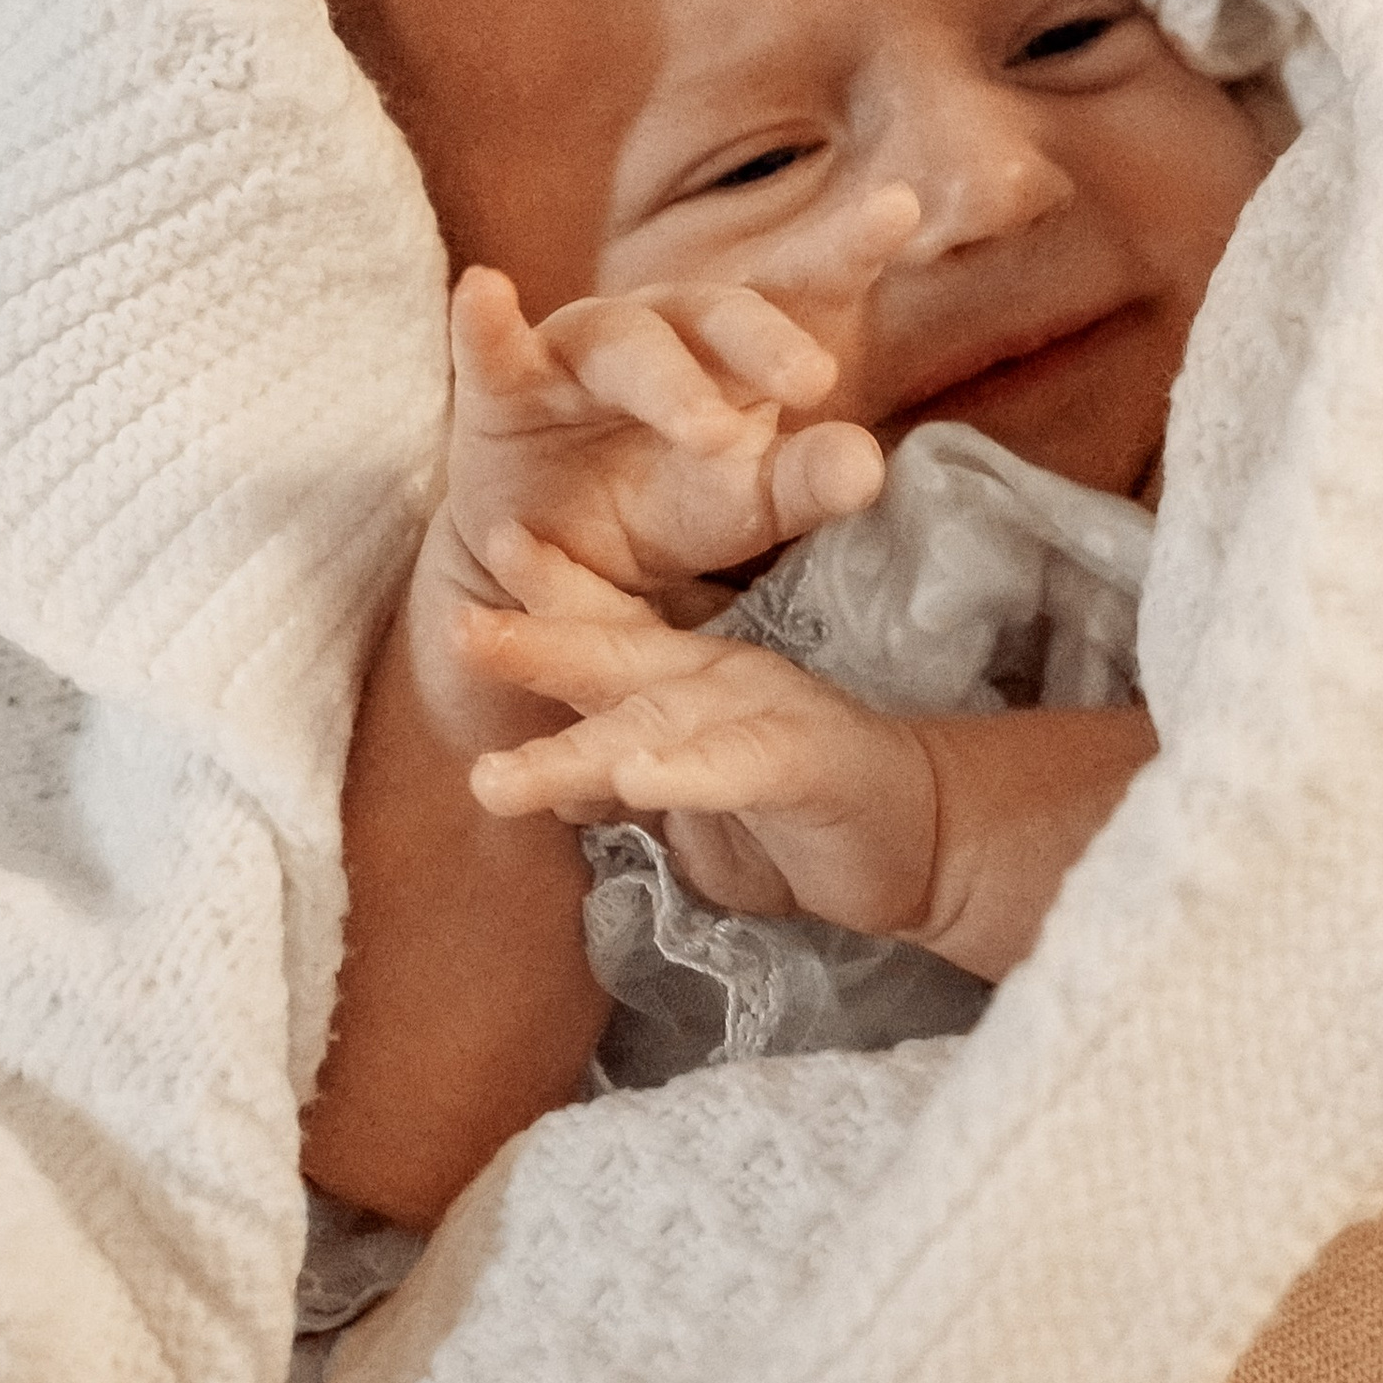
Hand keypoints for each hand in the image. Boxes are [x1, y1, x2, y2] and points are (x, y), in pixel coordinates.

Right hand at [439, 208, 911, 609]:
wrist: (550, 563)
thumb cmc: (666, 507)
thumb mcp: (744, 507)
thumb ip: (803, 484)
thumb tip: (870, 462)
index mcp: (734, 349)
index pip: (800, 289)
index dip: (847, 246)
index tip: (902, 207)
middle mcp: (661, 329)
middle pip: (715, 311)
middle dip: (762, 339)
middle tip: (813, 382)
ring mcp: (577, 352)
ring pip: (623, 343)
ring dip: (666, 381)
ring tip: (710, 430)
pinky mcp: (501, 388)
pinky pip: (490, 349)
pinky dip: (483, 320)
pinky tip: (483, 289)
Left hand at [466, 533, 1154, 978]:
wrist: (924, 838)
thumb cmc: (794, 810)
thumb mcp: (691, 792)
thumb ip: (626, 774)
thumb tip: (549, 781)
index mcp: (686, 674)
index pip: (605, 627)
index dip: (547, 591)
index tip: (489, 544)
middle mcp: (718, 677)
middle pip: (616, 655)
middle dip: (536, 643)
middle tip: (458, 630)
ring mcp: (764, 714)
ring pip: (657, 723)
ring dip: (576, 747)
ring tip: (497, 776)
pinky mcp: (808, 763)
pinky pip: (737, 767)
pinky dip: (685, 771)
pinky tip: (635, 780)